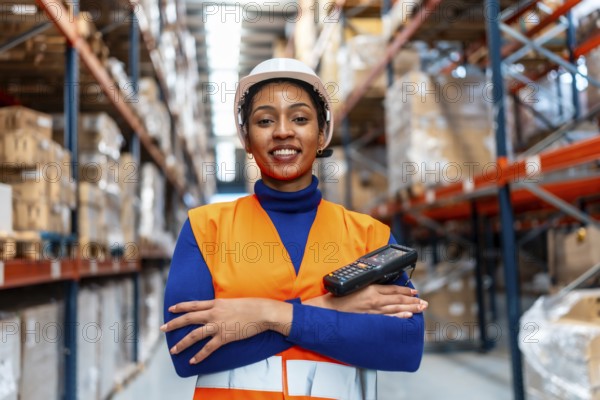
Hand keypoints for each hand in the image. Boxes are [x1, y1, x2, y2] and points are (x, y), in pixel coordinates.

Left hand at [160, 298, 291, 363]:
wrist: (262, 312)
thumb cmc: (251, 306)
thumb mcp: (233, 302)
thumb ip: (222, 306)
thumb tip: (216, 309)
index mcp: (216, 303)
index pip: (194, 305)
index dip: (181, 306)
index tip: (171, 309)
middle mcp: (214, 313)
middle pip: (188, 318)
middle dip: (173, 324)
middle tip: (162, 328)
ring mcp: (218, 325)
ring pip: (194, 334)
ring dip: (182, 343)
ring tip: (173, 350)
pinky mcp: (224, 337)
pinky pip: (208, 348)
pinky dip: (199, 355)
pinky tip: (193, 361)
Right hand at [305, 285, 427, 317]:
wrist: (329, 309)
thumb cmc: (339, 297)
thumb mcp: (356, 285)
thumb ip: (369, 285)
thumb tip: (380, 285)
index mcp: (371, 289)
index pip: (394, 289)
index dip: (406, 290)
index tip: (415, 291)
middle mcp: (375, 300)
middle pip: (399, 300)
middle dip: (413, 300)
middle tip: (424, 302)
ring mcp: (374, 311)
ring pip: (397, 309)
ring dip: (411, 308)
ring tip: (421, 308)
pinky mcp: (371, 320)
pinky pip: (389, 319)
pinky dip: (400, 317)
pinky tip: (408, 317)